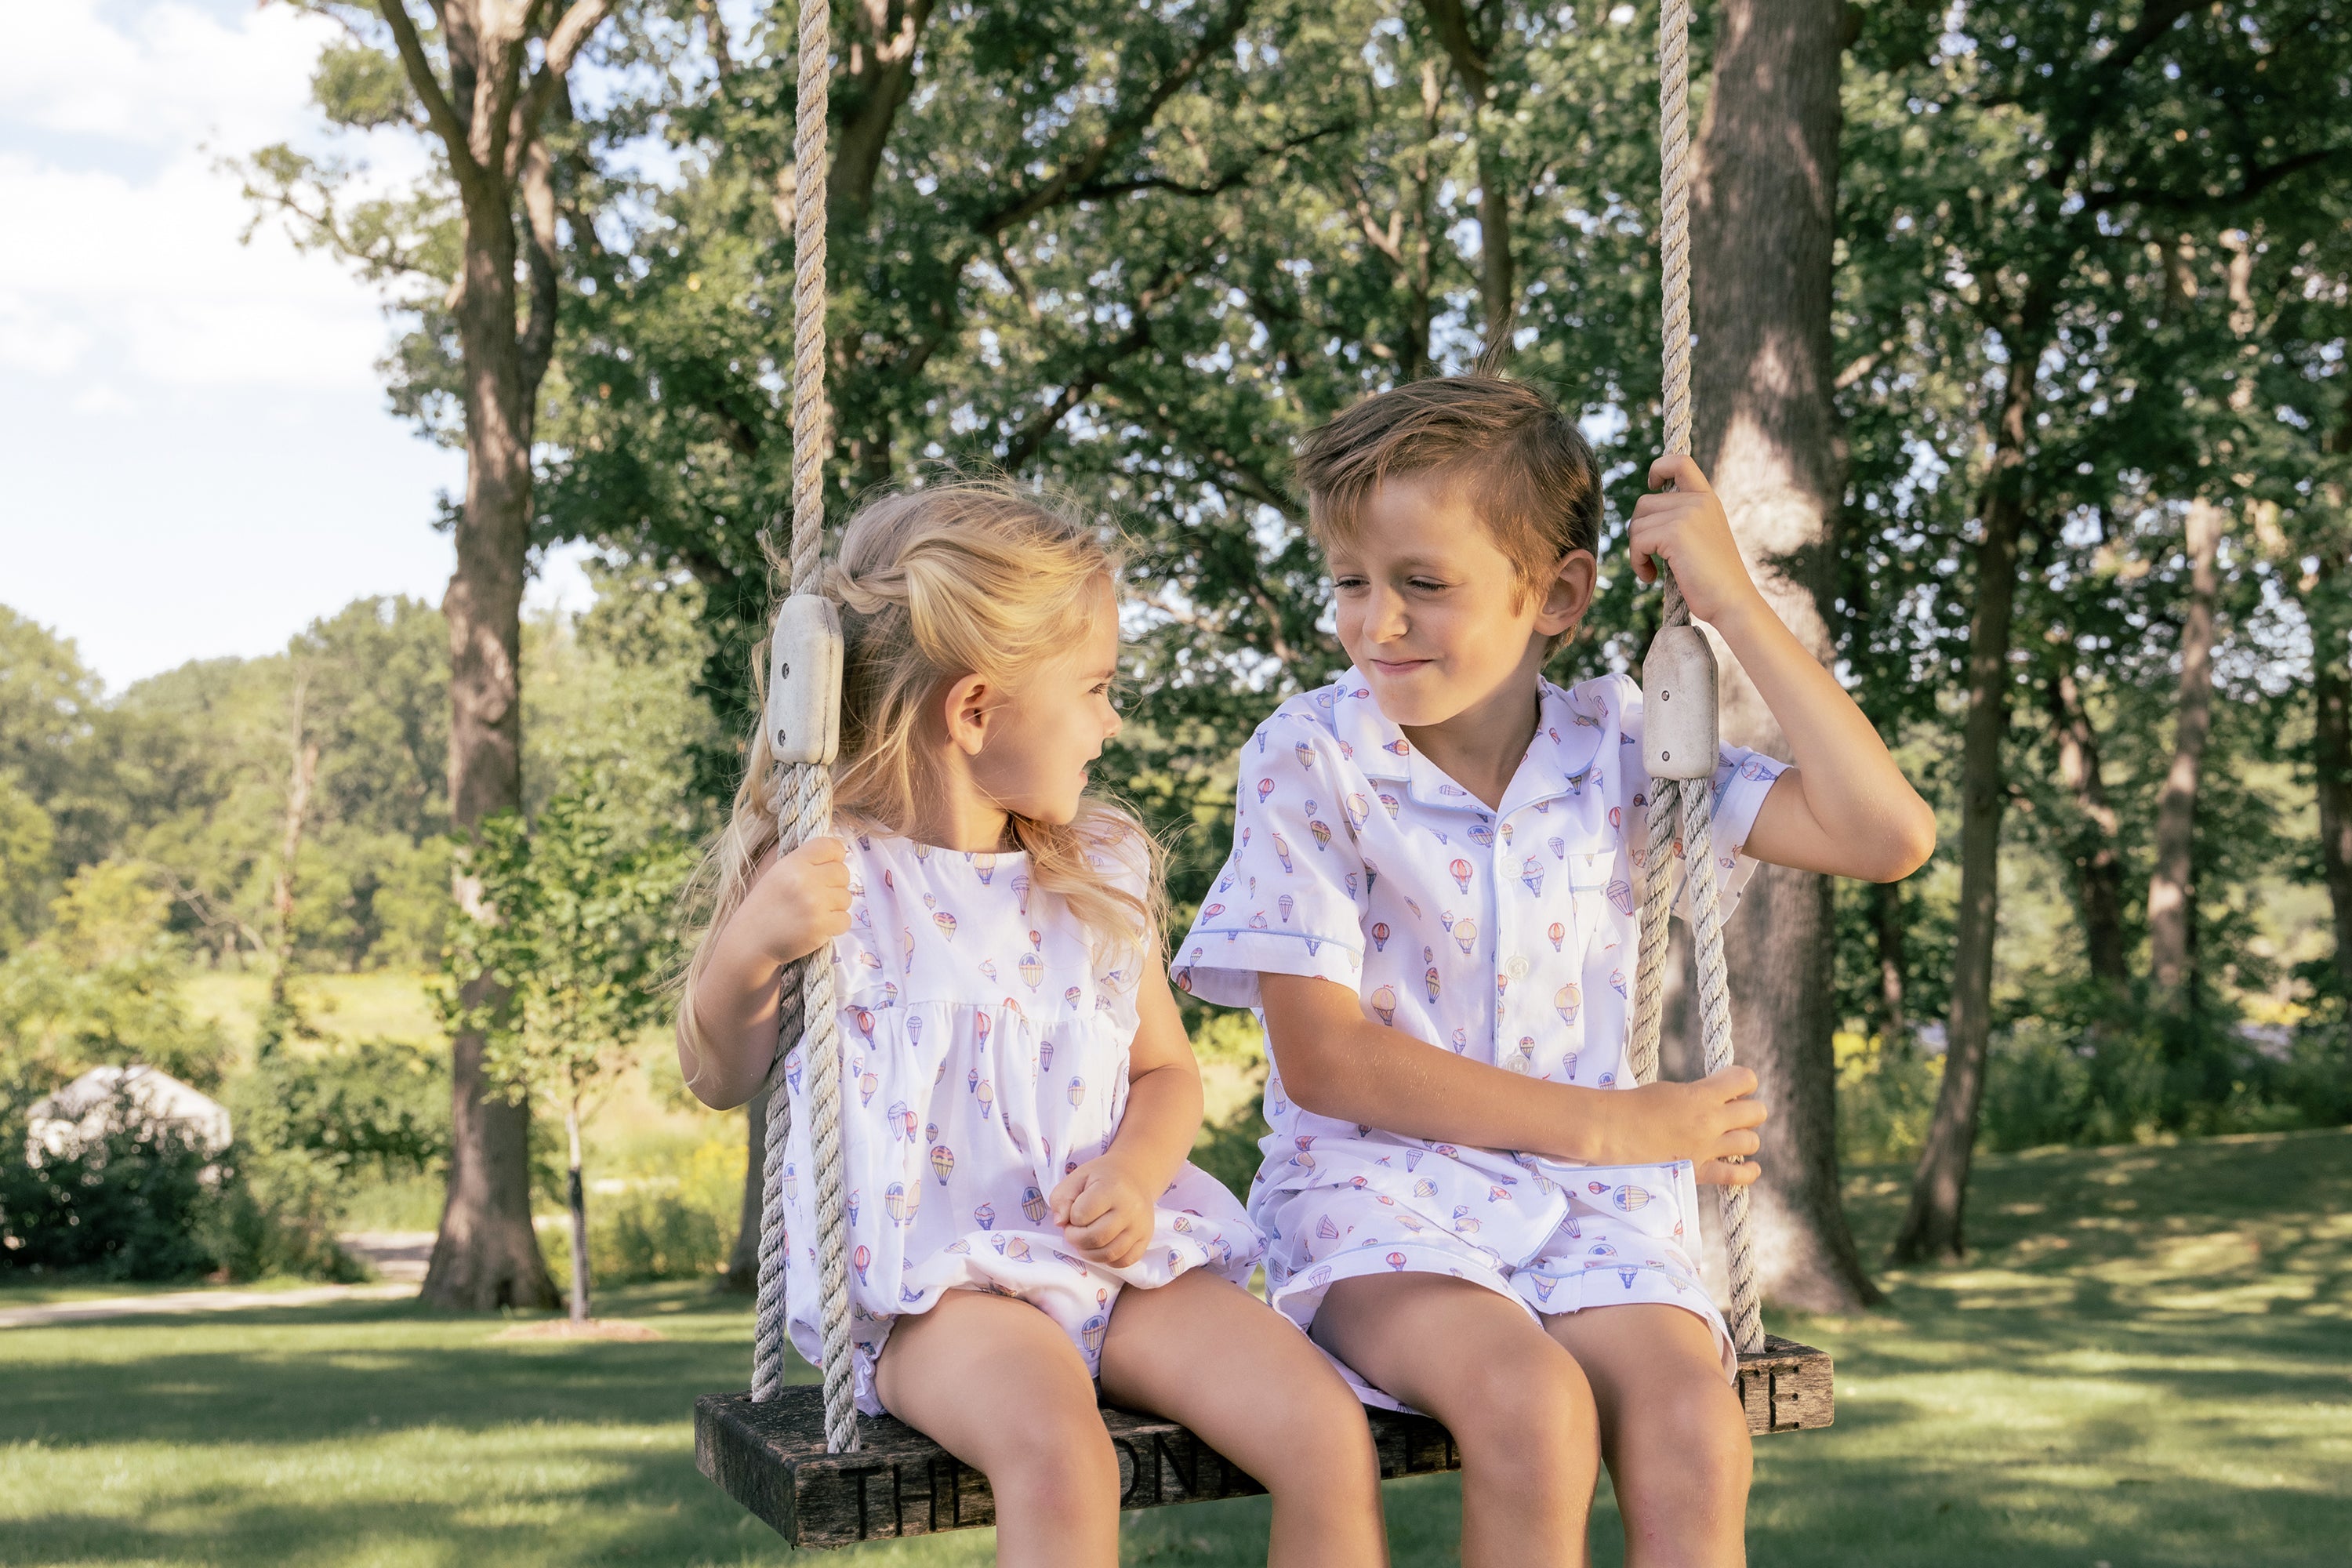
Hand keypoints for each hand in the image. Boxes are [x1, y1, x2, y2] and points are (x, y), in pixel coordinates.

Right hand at [743, 835, 850, 966]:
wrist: (750, 941)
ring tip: (815, 912)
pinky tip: (818, 926)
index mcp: (792, 863)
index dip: (836, 854)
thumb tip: (837, 851)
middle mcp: (805, 880)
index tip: (831, 865)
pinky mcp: (821, 926)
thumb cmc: (764, 906)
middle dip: (836, 884)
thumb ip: (802, 861)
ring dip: (835, 906)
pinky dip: (836, 925)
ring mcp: (814, 904)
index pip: (829, 846)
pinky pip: (845, 919)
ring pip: (846, 897)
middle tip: (819, 895)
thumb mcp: (776, 873)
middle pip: (842, 872)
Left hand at [1048, 1155, 1156, 1268]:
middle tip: (1074, 1230)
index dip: (1071, 1217)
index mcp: (1113, 1188)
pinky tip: (1102, 1247)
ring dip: (1089, 1252)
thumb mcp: (1076, 1178)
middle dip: (1076, 1238)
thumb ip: (1061, 1198)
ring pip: (1110, 1254)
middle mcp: (1131, 1208)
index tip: (1074, 1211)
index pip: (1081, 1215)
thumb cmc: (1101, 1178)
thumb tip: (1060, 1223)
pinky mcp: (1146, 1239)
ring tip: (1085, 1240)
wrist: (1134, 1176)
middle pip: (1096, 1238)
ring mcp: (1141, 1226)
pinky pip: (1124, 1261)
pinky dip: (1108, 1260)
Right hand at [1610, 1065, 1765, 1184]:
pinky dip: (1748, 1172)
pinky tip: (1749, 1167)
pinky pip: (1738, 1175)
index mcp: (1702, 1094)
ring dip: (1744, 1138)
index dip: (1743, 1081)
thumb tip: (1719, 1098)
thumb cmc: (1634, 1105)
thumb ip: (1699, 1094)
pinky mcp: (1699, 1171)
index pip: (1746, 1079)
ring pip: (1752, 1142)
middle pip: (1757, 1112)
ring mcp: (1707, 1148)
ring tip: (1730, 1139)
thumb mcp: (1671, 1090)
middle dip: (1748, 1110)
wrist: (1611, 1131)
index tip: (1731, 1087)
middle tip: (1732, 1114)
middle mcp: (1711, 1121)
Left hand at [1627, 455, 1765, 629]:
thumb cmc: (1713, 578)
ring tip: (1651, 569)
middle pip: (1644, 503)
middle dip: (1639, 531)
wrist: (1732, 601)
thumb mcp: (1701, 537)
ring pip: (1637, 523)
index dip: (1659, 468)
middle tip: (1649, 556)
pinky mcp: (1676, 532)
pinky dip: (1637, 562)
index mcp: (1707, 499)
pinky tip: (1649, 577)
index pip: (1680, 462)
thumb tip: (1641, 514)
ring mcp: (1688, 514)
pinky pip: (1637, 541)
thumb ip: (1680, 518)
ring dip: (1636, 550)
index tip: (1652, 485)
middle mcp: (1699, 501)